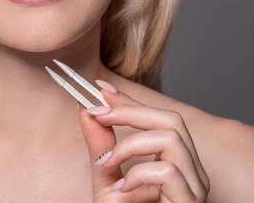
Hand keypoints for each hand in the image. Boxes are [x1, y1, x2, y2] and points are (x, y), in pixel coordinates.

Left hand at [79, 84, 210, 202]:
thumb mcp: (106, 177)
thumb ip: (100, 145)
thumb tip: (87, 109)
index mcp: (175, 163)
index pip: (159, 119)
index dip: (129, 100)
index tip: (99, 89)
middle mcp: (190, 173)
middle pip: (172, 120)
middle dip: (129, 110)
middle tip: (96, 112)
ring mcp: (194, 190)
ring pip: (172, 139)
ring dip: (130, 145)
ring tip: (108, 163)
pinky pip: (167, 173)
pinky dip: (137, 175)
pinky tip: (121, 191)